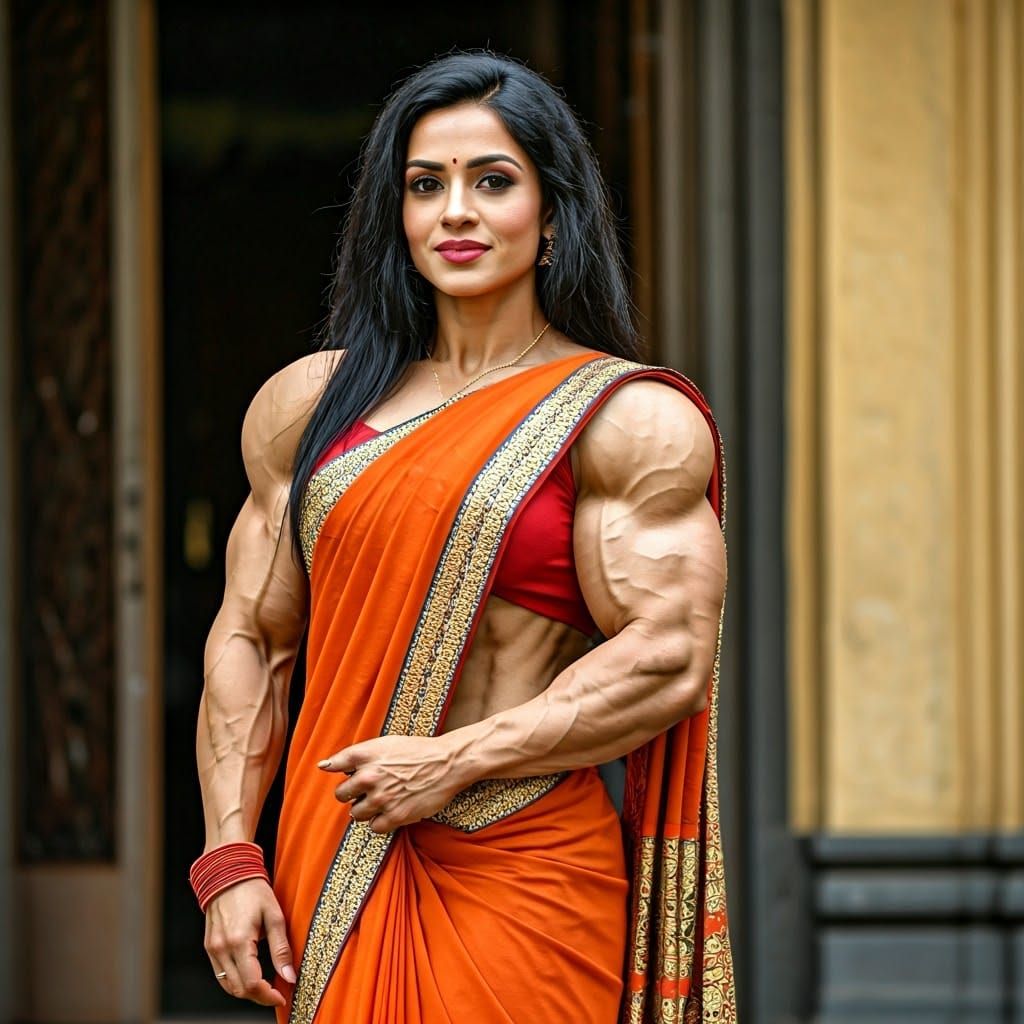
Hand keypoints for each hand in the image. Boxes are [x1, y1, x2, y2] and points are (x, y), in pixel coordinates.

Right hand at [203, 877, 295, 1006]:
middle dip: (259, 997)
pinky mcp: (209, 946)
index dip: (268, 995)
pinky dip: (235, 981)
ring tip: (266, 987)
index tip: (282, 995)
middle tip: (277, 992)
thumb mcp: (275, 915)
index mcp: (239, 941)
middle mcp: (221, 948)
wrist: (229, 873)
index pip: (251, 983)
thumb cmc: (253, 890)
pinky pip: (220, 974)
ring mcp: (212, 948)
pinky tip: (250, 975)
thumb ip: (281, 948)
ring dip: (246, 991)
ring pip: (227, 985)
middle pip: (238, 989)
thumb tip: (289, 976)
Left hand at [318, 735, 464, 832]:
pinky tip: (391, 810)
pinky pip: (374, 827)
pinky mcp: (395, 815)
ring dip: (366, 809)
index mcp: (368, 754)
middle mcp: (371, 775)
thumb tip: (323, 765)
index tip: (338, 772)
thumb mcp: (386, 743)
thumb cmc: (417, 751)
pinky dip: (381, 822)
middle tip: (367, 790)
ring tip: (382, 800)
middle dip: (351, 793)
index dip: (334, 769)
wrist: (447, 763)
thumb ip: (357, 755)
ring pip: (356, 814)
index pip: (335, 764)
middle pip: (341, 794)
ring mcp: (382, 797)